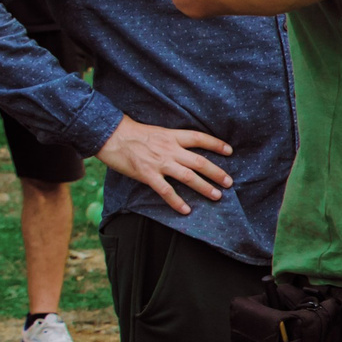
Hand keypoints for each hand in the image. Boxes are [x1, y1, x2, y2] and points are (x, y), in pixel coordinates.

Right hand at [96, 116, 233, 213]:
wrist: (111, 135)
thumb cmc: (132, 133)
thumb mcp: (158, 131)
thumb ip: (172, 140)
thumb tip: (185, 148)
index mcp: (172, 136)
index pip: (199, 138)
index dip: (216, 144)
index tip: (229, 151)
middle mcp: (170, 149)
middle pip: (199, 161)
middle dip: (216, 173)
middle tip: (229, 182)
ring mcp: (159, 163)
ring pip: (188, 177)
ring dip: (204, 187)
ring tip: (217, 196)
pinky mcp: (147, 174)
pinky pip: (166, 191)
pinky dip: (177, 202)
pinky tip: (186, 210)